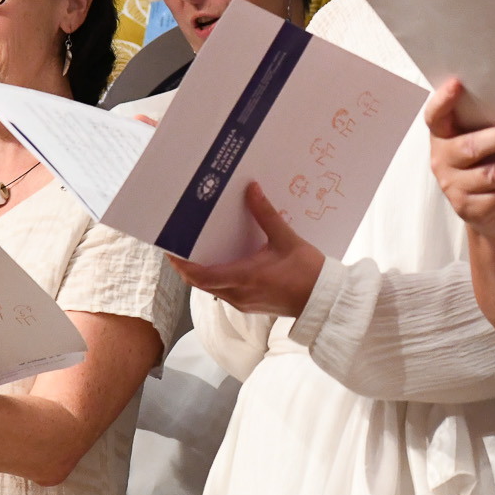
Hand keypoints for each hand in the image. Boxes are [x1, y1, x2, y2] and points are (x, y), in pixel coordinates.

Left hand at [169, 183, 326, 318]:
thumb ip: (266, 214)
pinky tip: (224, 261)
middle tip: (179, 245)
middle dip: (187, 266)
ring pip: (212, 288)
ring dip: (202, 273)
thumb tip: (251, 189)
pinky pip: (225, 291)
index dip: (182, 264)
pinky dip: (217, 277)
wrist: (325, 301)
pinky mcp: (251, 305)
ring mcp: (244, 302)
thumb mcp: (286, 239)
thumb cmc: (308, 273)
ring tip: (198, 250)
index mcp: (243, 278)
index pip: (200, 275)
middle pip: (201, 283)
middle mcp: (238, 294)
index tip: (170, 249)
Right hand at [424, 78, 494, 228]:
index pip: (434, 116)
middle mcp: (441, 160)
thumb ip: (488, 124)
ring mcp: (453, 187)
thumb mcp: (482, 141)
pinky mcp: (468, 208)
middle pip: (470, 147)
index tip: (457, 83)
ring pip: (491, 175)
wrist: (488, 211)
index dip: (443, 100)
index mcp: (441, 136)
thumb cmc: (488, 162)